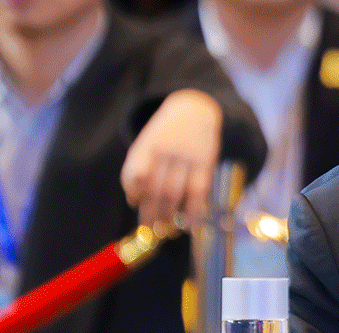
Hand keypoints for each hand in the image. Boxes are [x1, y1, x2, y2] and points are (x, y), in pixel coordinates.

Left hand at [121, 89, 222, 229]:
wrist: (194, 109)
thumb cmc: (165, 133)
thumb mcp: (148, 141)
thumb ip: (139, 167)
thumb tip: (135, 201)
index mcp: (148, 145)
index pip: (135, 173)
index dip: (133, 191)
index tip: (134, 203)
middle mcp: (167, 151)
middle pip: (154, 188)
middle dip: (149, 213)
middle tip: (147, 230)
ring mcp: (187, 157)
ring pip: (174, 193)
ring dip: (167, 215)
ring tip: (163, 228)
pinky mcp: (206, 162)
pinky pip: (199, 191)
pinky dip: (194, 211)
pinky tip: (190, 225)